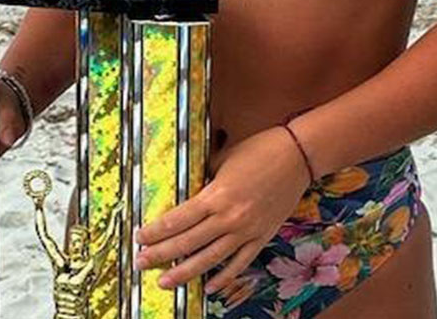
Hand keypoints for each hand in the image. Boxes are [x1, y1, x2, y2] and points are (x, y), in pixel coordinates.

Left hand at [134, 126, 311, 295]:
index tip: (139, 238)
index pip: (178, 219)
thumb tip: (189, 188)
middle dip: (161, 254)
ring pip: (210, 259)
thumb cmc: (260, 149)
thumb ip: (206, 177)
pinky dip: (224, 278)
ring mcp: (246, 230)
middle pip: (188, 242)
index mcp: (217, 195)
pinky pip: (240, 263)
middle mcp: (229, 217)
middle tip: (140, 263)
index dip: (156, 231)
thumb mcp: (225, 158)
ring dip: (185, 272)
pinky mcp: (262, 236)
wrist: (297, 155)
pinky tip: (209, 287)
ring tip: (165, 281)